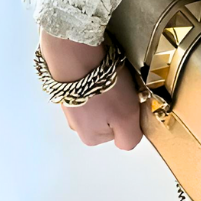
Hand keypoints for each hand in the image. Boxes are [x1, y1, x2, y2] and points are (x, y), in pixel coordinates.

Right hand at [39, 30, 142, 149]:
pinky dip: (97, 80)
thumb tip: (129, 142)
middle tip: (122, 88)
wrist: (76, 59)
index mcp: (91, 138)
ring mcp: (72, 106)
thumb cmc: (104, 90)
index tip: (131, 101)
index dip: (130, 115)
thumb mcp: (126, 119)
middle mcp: (78, 126)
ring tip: (110, 76)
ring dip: (108, 90)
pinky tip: (100, 70)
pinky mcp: (70, 86)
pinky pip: (91, 87)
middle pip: (111, 116)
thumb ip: (129, 138)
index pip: (121, 132)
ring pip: (101, 101)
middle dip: (119, 103)